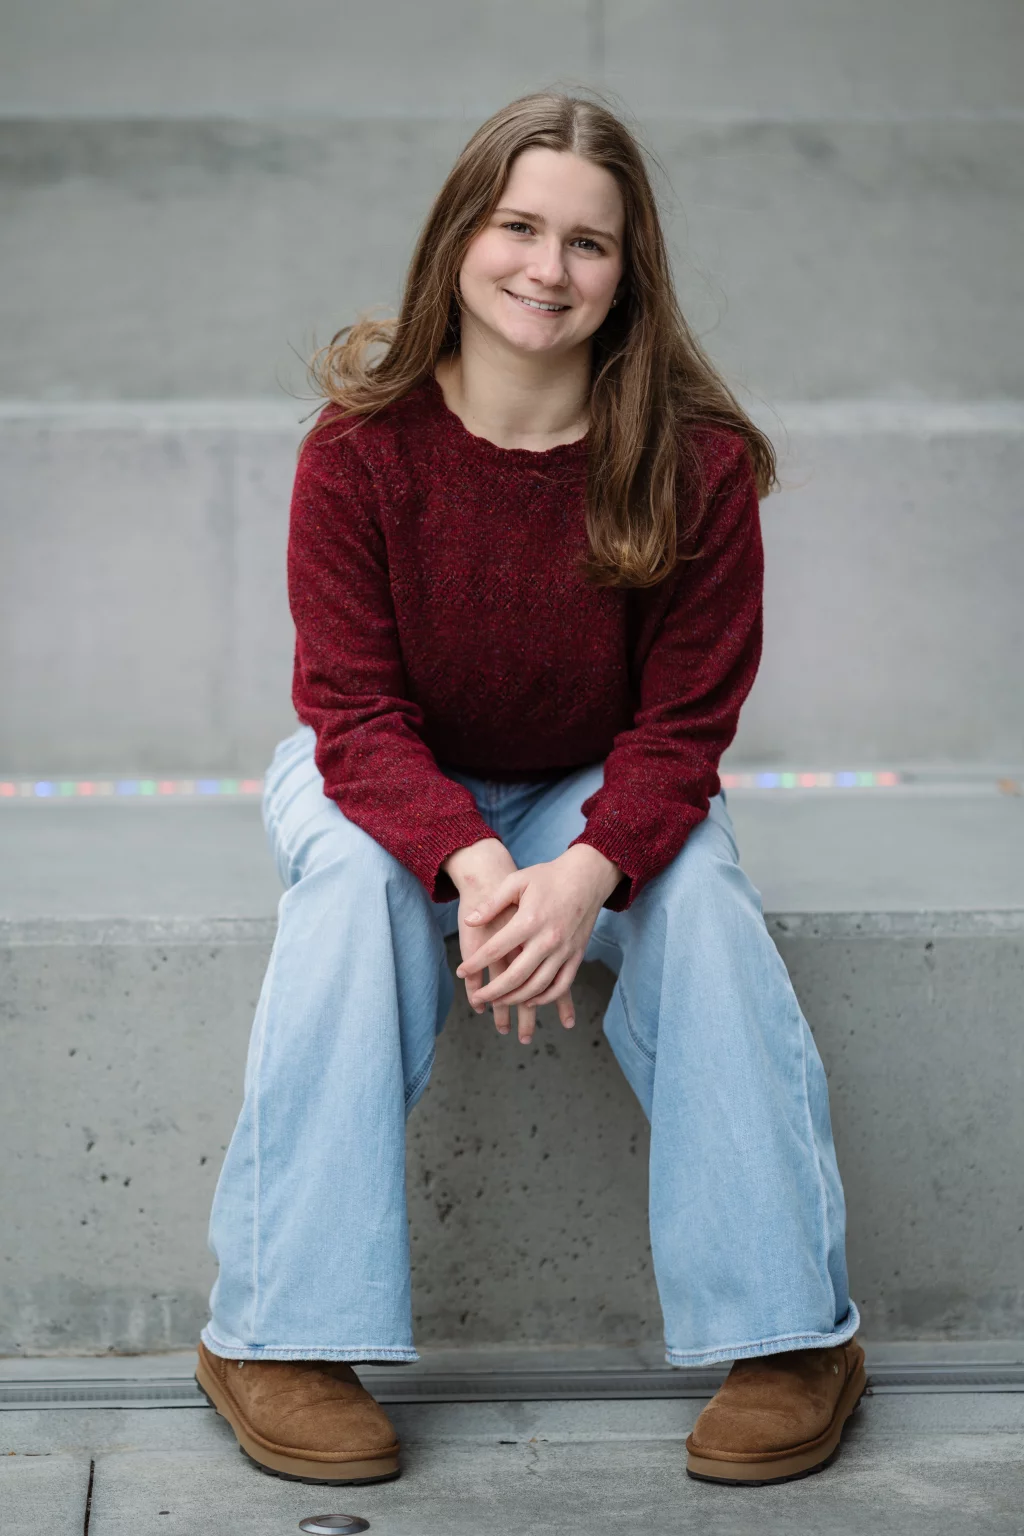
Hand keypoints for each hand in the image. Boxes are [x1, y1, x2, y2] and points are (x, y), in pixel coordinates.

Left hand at [455, 846, 620, 1044]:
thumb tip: (470, 921)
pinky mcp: (577, 955)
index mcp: (529, 920)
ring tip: (499, 1002)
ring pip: (538, 986)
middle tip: (478, 997)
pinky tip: (529, 1000)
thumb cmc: (548, 877)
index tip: (460, 971)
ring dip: (516, 998)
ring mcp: (564, 950)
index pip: (496, 949)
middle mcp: (547, 939)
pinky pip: (561, 985)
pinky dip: (545, 998)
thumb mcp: (517, 882)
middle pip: (515, 976)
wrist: (587, 876)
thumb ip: (492, 904)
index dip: (476, 963)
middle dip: (493, 991)